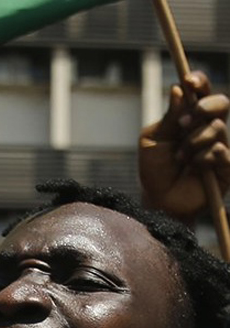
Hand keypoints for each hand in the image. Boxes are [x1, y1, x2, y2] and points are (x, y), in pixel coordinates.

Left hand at [139, 71, 229, 220]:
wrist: (160, 200)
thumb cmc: (155, 169)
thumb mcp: (153, 141)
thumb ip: (168, 118)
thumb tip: (178, 89)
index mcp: (190, 117)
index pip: (201, 92)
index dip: (199, 81)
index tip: (189, 80)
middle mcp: (208, 127)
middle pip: (221, 103)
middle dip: (204, 107)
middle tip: (184, 122)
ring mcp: (221, 145)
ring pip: (218, 128)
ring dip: (194, 141)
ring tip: (180, 157)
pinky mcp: (227, 165)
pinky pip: (221, 151)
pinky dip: (203, 158)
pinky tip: (194, 167)